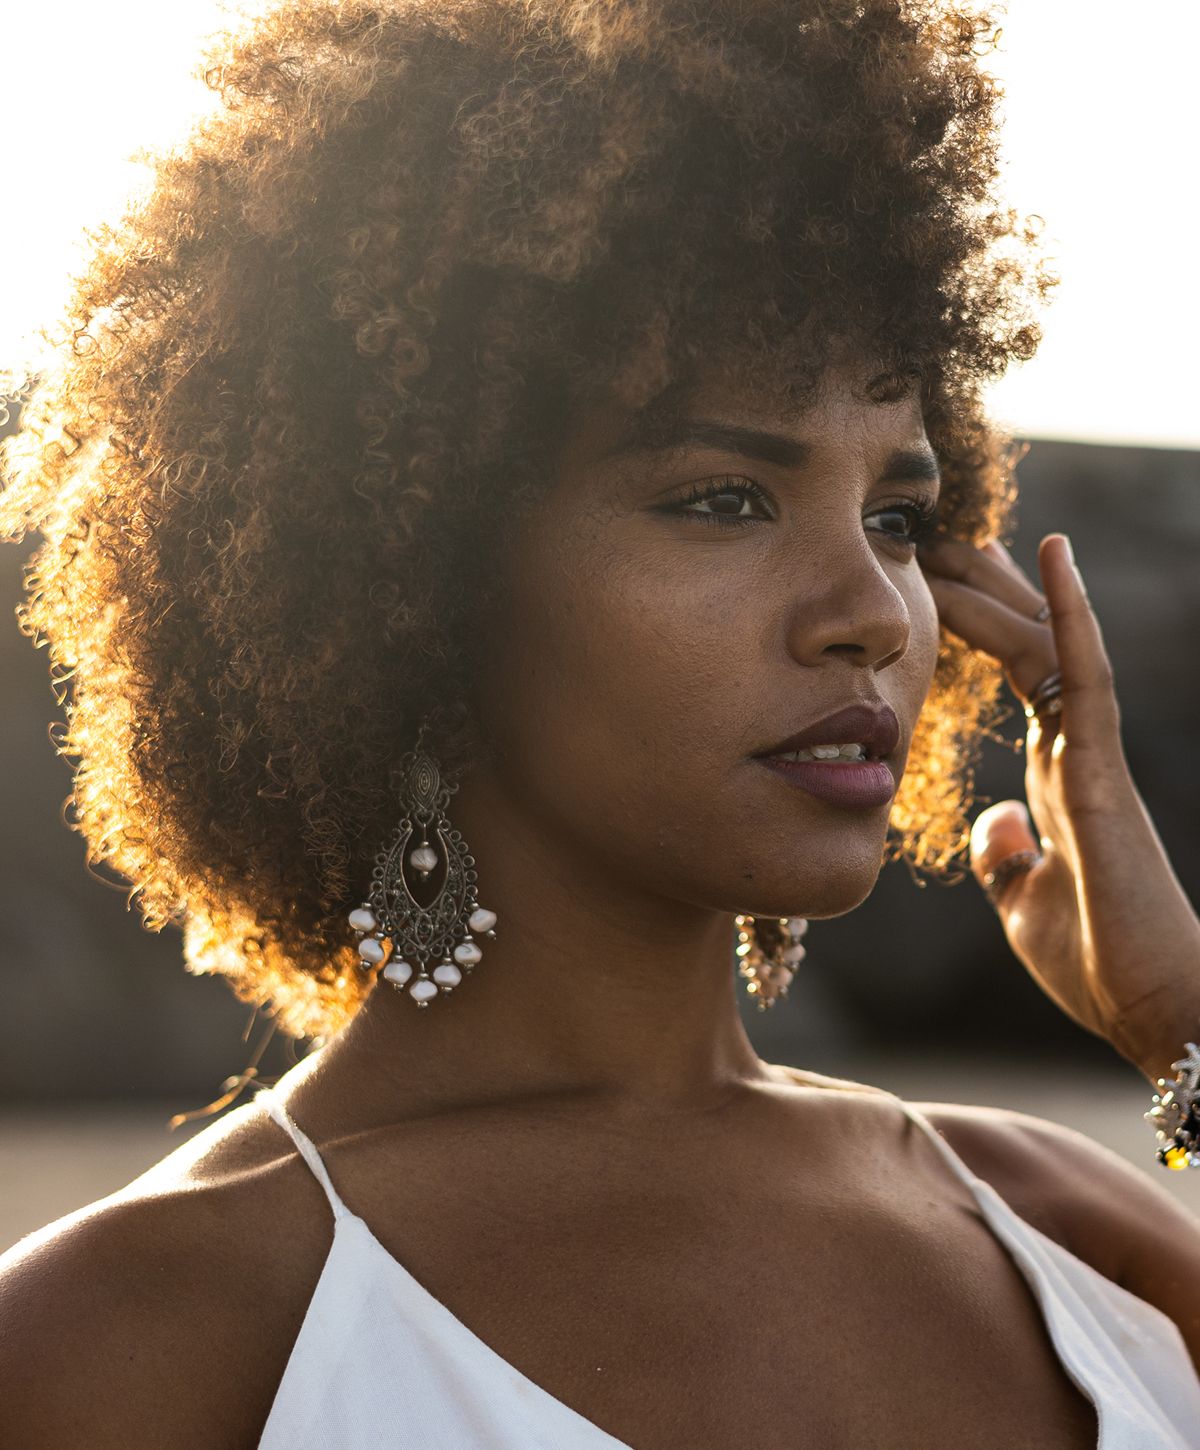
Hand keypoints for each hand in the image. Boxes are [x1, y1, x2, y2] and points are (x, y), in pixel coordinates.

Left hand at [917, 530, 1199, 1082]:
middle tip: (939, 536)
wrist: (1153, 1007)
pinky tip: (1051, 555)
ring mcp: (1092, 753)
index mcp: (1058, 773)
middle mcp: (1076, 750)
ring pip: (1044, 645)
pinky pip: (1084, 675)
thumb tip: (991, 819)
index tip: (946, 577)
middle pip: (1028, 644)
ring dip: (1002, 588)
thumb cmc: (1098, 962)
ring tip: (961, 536)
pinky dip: (1068, 613)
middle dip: (985, 588)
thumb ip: (1006, 855)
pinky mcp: (1103, 770)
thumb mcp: (1024, 901)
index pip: (1018, 675)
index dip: (985, 622)